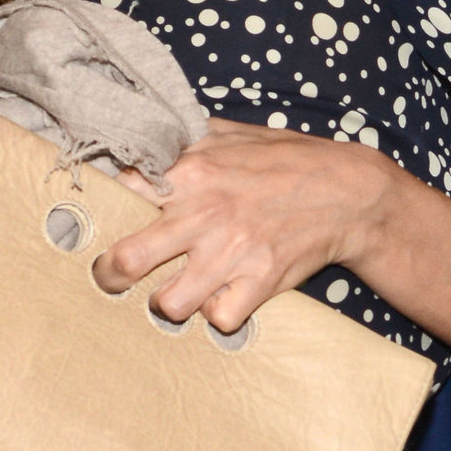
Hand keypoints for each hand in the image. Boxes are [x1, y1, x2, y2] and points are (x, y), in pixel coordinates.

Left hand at [91, 119, 398, 332]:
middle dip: (108, 275)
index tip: (102, 218)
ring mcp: (231, 253)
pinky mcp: (259, 282)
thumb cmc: (287, 160)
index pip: (119, 193)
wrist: (348, 192)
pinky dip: (219, 314)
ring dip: (168, 302)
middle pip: (125, 261)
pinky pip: (219, 318)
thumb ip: (186, 138)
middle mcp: (203, 214)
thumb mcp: (233, 134)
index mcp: (189, 173)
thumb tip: (145, 131)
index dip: (105, 208)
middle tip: (111, 277)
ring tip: (175, 292)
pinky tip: (223, 297)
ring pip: (168, 304)